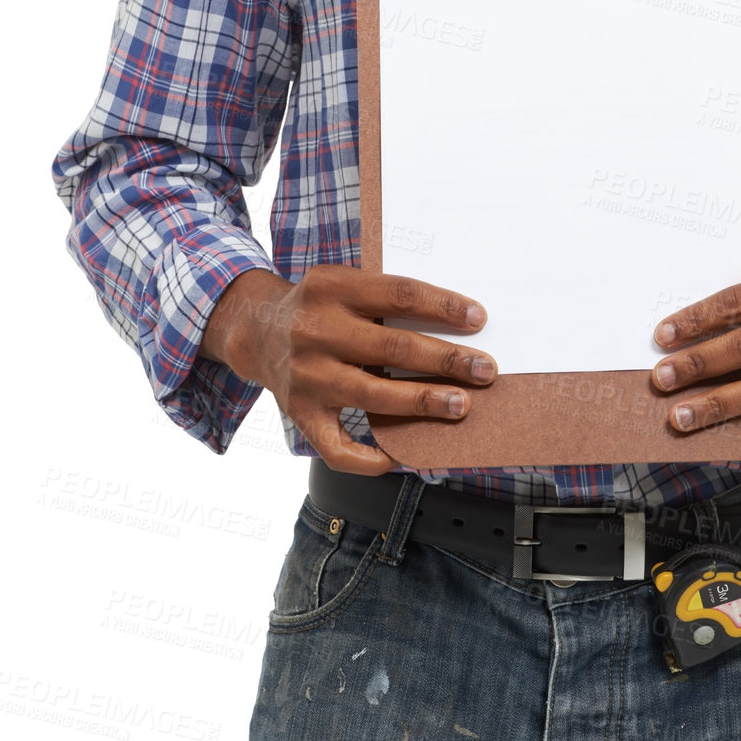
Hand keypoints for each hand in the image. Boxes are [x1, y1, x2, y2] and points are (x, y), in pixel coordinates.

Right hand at [199, 266, 496, 474]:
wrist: (255, 329)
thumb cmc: (318, 304)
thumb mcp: (343, 282)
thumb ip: (384, 296)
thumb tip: (455, 321)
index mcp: (331, 287)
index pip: (398, 294)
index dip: (442, 306)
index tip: (478, 318)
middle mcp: (315, 330)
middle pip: (392, 348)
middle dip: (445, 360)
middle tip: (485, 369)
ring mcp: (306, 375)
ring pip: (373, 396)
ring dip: (423, 403)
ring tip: (460, 405)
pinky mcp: (299, 413)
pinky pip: (336, 446)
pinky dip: (368, 458)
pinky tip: (399, 457)